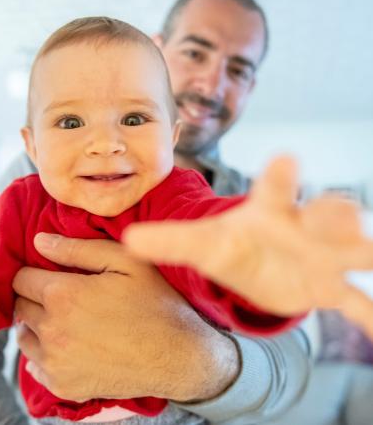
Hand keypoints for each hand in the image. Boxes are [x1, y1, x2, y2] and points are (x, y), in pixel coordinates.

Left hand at [12, 235, 238, 401]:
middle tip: (65, 295)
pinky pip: (34, 366)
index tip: (53, 273)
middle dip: (36, 296)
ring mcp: (55, 362)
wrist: (177, 355)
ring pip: (23, 336)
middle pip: (20, 306)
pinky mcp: (63, 385)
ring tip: (66, 319)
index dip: (36, 271)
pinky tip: (70, 345)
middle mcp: (51, 330)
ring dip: (37, 324)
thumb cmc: (155, 301)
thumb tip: (39, 241)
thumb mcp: (125, 261)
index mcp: (63, 295)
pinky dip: (44, 353)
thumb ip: (77, 249)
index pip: (21, 278)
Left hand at [123, 156, 372, 338]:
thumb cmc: (232, 246)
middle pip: (326, 213)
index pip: (274, 188)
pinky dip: (370, 315)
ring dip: (365, 253)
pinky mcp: (329, 286)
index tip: (285, 159)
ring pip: (354, 249)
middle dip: (335, 213)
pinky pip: (358, 300)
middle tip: (343, 212)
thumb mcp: (202, 243)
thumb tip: (127, 239)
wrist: (259, 263)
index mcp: (268, 211)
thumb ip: (169, 240)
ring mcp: (321, 257)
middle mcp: (302, 227)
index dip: (279, 175)